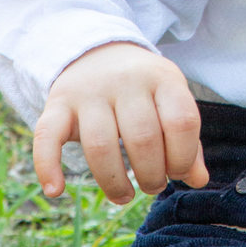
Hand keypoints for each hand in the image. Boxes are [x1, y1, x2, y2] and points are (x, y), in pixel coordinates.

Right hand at [33, 41, 208, 204]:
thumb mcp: (170, 101)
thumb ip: (187, 139)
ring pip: (101, 145)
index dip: (184, 157)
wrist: (98, 51)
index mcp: (162, 77)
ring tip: (124, 195)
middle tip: (151, 184)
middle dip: (151, 175)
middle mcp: (126, 80)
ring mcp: (89, 91)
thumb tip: (198, 181)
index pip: (182, 122)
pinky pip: (47, 136)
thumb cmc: (143, 90)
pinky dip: (47, 166)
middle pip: (142, 138)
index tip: (178, 172)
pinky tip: (56, 190)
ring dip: (114, 182)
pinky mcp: (58, 103)